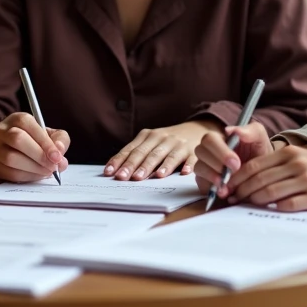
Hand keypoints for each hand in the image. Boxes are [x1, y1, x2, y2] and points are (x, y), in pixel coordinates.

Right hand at [0, 112, 70, 182]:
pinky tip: (36, 176)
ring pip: (10, 158)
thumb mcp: (48, 134)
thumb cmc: (33, 140)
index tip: (57, 157)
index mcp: (17, 119)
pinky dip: (26, 177)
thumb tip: (60, 151)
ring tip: (46, 172)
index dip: (44, 141)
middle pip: (17, 139)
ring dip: (33, 168)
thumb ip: (59, 139)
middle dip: (39, 155)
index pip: (28, 124)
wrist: (7, 148)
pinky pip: (8, 173)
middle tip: (53, 167)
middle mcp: (1, 130)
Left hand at [105, 120, 221, 180]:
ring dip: (157, 166)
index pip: (131, 150)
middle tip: (124, 177)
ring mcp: (177, 144)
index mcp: (148, 136)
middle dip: (134, 165)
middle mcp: (162, 138)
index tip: (110, 172)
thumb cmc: (167, 141)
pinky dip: (187, 165)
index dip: (120, 161)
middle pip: (146, 153)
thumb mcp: (151, 142)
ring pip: (165, 156)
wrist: (196, 129)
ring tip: (149, 177)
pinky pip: (189, 159)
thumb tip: (115, 170)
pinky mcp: (192, 151)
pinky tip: (184, 172)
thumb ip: (136, 153)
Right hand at [193, 122, 274, 194]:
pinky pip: (201, 183)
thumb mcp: (260, 139)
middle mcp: (209, 151)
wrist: (264, 172)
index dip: (221, 151)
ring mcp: (206, 166)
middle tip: (234, 172)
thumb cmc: (259, 153)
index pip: (209, 139)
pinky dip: (212, 187)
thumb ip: (250, 131)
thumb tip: (228, 130)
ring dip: (212, 175)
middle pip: (200, 151)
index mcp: (220, 139)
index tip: (237, 162)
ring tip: (226, 183)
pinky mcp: (205, 182)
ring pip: (199, 167)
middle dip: (217, 163)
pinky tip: (224, 191)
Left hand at [222, 146, 306, 211]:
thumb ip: (282, 166)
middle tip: (231, 200)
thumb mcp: (306, 160)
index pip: (255, 165)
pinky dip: (274, 210)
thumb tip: (254, 180)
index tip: (228, 187)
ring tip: (244, 208)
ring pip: (269, 193)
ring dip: (253, 202)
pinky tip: (268, 213)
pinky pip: (288, 205)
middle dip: (241, 191)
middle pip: (258, 179)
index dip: (238, 177)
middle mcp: (297, 164)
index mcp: (291, 153)